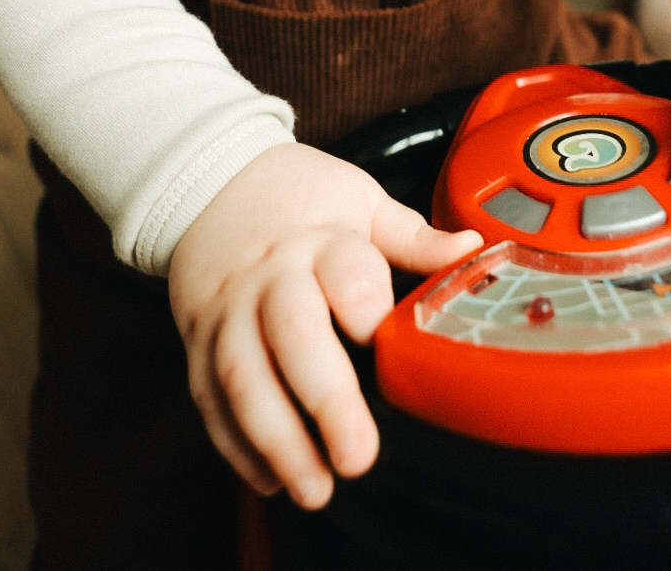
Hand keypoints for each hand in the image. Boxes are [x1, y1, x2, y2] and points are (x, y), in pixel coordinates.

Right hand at [168, 142, 481, 508]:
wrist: (209, 181)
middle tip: (358, 456)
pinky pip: (209, 399)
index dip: (365, 306)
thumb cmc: (296, 196)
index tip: (381, 339)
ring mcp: (228, 313)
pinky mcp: (197, 342)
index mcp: (318, 240)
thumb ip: (412, 236)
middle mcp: (269, 278)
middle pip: (293, 335)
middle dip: (326, 400)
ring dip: (277, 440)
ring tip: (315, 489)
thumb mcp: (357, 200)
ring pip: (243, 378)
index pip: (345, 272)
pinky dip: (235, 445)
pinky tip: (270, 479)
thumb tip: (472, 249)